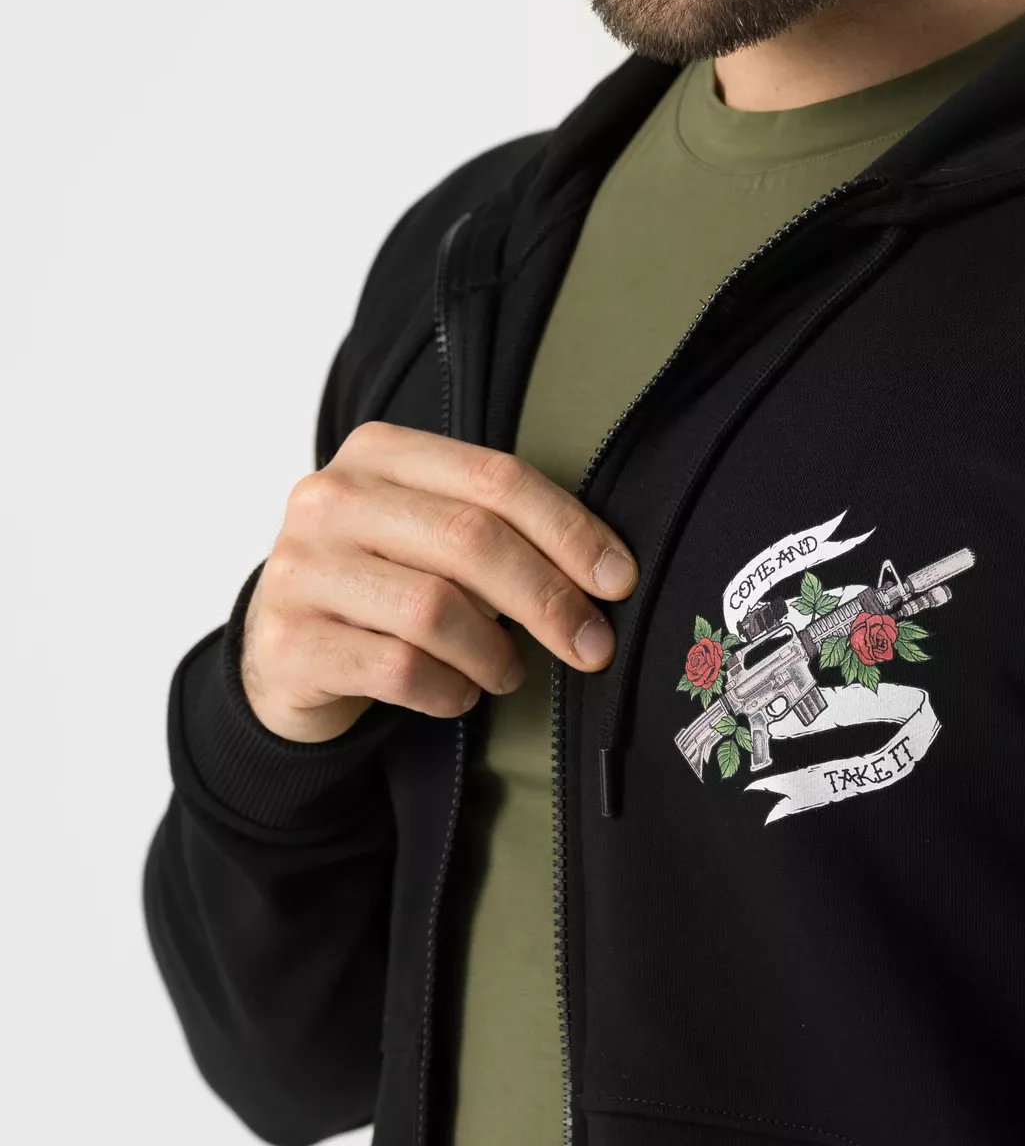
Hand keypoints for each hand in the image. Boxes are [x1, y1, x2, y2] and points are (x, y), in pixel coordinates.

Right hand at [240, 421, 639, 742]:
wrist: (284, 650)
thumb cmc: (386, 585)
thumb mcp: (432, 535)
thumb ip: (500, 531)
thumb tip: (606, 574)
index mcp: (379, 452)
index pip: (497, 479)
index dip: (570, 530)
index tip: (619, 580)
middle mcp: (330, 498)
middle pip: (472, 540)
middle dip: (550, 599)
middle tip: (593, 646)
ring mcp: (300, 569)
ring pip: (435, 610)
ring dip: (495, 653)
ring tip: (506, 671)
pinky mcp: (288, 642)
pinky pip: (400, 669)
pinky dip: (450, 690)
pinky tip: (458, 693)